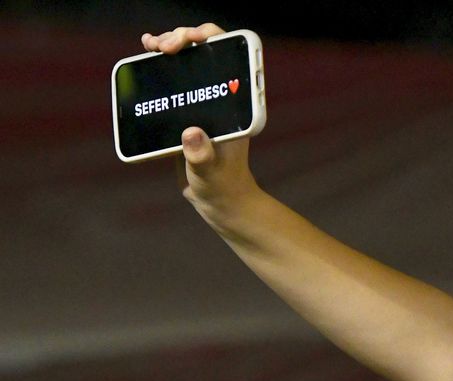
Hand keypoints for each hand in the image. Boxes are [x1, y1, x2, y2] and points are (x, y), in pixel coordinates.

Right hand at [140, 24, 258, 221]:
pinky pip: (174, 83)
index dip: (210, 38)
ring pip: (188, 64)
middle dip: (183, 39)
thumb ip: (201, 155)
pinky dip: (160, 67)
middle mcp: (221, 98)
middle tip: (163, 46)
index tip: (189, 39)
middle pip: (205, 53)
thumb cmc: (221, 185)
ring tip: (150, 44)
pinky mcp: (188, 113)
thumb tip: (191, 134)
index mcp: (235, 105)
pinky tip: (146, 57)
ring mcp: (204, 104)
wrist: (218, 199)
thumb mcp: (210, 171)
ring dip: (169, 48)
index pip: (230, 57)